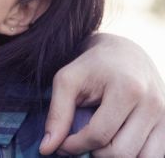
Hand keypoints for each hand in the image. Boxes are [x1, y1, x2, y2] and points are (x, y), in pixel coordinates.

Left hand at [40, 33, 164, 156]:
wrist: (126, 54)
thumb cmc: (92, 66)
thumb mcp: (67, 80)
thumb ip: (57, 114)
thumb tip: (46, 148)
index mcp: (127, 89)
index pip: (99, 135)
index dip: (75, 146)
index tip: (61, 144)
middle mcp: (152, 104)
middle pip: (121, 152)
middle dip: (95, 154)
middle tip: (80, 143)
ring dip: (115, 157)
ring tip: (100, 143)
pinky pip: (155, 156)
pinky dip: (134, 157)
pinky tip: (117, 144)